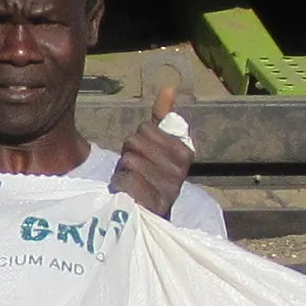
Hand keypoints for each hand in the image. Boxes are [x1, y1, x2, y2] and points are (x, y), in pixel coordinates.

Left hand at [111, 84, 192, 217]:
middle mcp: (180, 172)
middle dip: (129, 155)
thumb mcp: (157, 148)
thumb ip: (163, 119)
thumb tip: (169, 87)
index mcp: (185, 154)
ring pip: (129, 161)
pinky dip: (120, 186)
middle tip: (136, 172)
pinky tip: (128, 196)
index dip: (138, 141)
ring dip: (123, 172)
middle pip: (135, 142)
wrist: (147, 217)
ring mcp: (167, 190)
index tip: (146, 157)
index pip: (146, 128)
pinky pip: (124, 180)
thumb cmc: (149, 178)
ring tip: (132, 184)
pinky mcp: (151, 206)